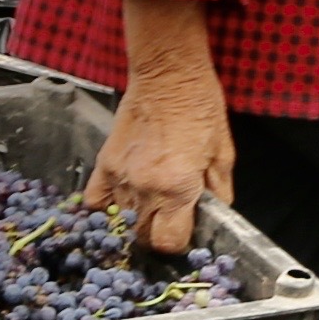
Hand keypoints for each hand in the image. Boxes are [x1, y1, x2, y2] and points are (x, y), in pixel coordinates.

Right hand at [89, 63, 232, 258]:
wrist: (169, 74)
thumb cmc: (201, 108)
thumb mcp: (222, 153)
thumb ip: (218, 193)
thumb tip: (214, 217)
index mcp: (177, 187)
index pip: (168, 242)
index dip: (178, 245)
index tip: (185, 234)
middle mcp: (144, 187)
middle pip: (143, 238)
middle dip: (158, 236)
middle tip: (170, 221)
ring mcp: (120, 176)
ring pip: (121, 222)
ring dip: (136, 220)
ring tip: (151, 206)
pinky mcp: (104, 162)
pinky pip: (96, 202)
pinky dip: (107, 208)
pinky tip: (122, 201)